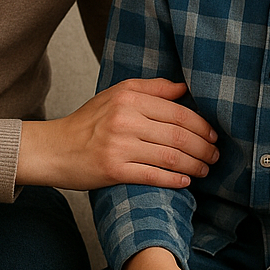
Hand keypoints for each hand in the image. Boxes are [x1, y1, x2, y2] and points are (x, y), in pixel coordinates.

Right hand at [17, 77, 217, 188]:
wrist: (54, 149)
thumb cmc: (89, 121)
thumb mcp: (116, 94)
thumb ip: (151, 88)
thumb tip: (184, 88)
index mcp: (129, 97)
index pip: (177, 111)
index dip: (201, 125)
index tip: (213, 135)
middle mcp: (125, 119)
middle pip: (177, 135)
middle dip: (203, 147)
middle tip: (215, 155)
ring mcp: (119, 145)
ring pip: (169, 157)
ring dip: (194, 165)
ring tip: (205, 169)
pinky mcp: (113, 170)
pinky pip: (152, 175)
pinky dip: (173, 180)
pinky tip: (185, 182)